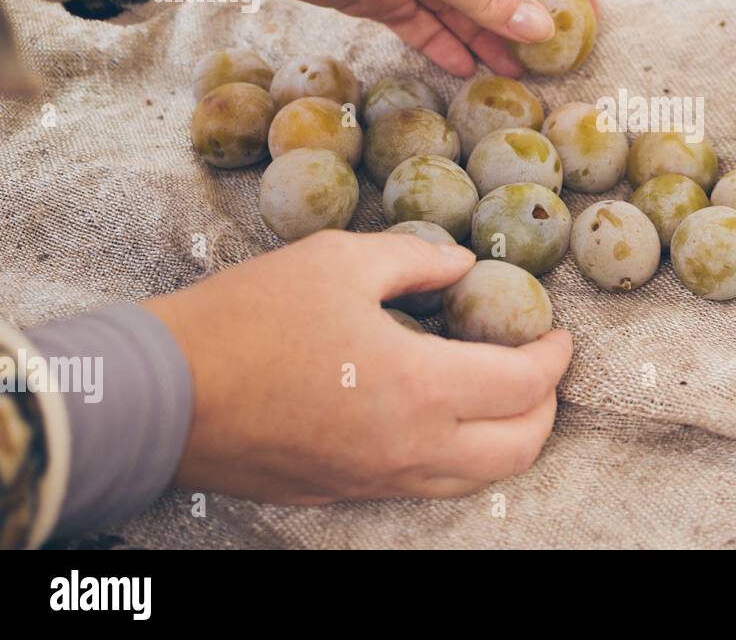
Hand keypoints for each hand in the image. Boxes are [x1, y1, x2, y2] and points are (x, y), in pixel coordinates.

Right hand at [143, 230, 572, 502]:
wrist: (160, 395)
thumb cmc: (248, 318)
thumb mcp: (338, 261)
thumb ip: (415, 260)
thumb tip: (460, 266)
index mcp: (419, 388)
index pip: (523, 386)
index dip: (554, 358)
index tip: (558, 334)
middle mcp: (409, 448)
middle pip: (518, 448)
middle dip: (545, 407)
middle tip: (539, 366)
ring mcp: (376, 480)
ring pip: (475, 478)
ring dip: (506, 438)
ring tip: (499, 392)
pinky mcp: (343, 493)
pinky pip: (426, 485)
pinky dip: (457, 455)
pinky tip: (440, 415)